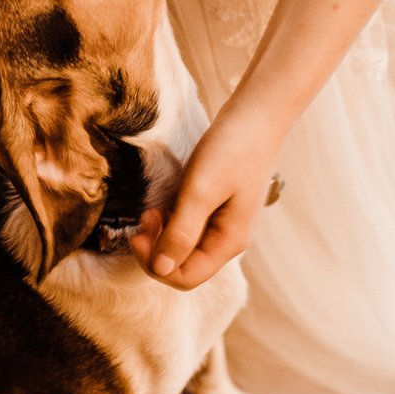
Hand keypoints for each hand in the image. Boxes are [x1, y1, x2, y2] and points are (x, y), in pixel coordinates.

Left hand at [132, 99, 288, 290]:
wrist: (256, 116)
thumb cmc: (232, 149)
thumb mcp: (201, 190)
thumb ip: (181, 232)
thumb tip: (161, 269)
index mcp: (229, 242)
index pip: (185, 278)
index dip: (156, 264)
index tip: (138, 233)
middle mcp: (228, 240)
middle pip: (183, 266)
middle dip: (157, 249)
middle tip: (143, 217)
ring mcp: (223, 225)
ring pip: (184, 248)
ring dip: (162, 236)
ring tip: (152, 209)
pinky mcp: (217, 209)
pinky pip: (188, 230)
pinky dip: (171, 222)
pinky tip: (165, 202)